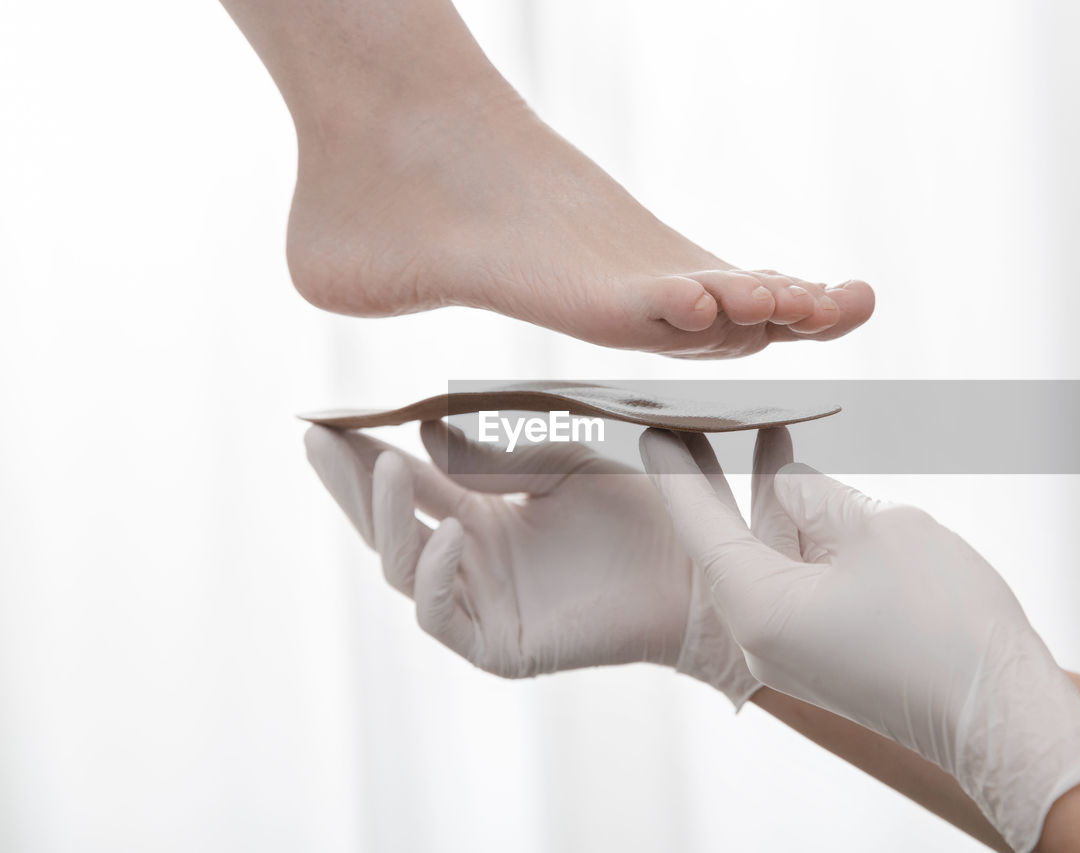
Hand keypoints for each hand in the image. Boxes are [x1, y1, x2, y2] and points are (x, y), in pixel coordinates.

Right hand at [304, 421, 757, 705]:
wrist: (701, 565)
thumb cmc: (644, 509)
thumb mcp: (564, 463)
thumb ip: (496, 456)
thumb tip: (420, 435)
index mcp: (482, 514)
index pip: (408, 481)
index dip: (368, 450)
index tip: (333, 412)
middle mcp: (470, 559)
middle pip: (387, 523)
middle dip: (349, 481)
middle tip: (318, 437)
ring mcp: (480, 604)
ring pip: (402, 566)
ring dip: (388, 518)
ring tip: (389, 465)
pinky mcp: (500, 645)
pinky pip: (442, 615)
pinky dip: (435, 577)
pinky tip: (450, 533)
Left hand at [640, 427, 1079, 852]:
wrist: (1003, 717)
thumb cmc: (944, 624)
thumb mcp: (878, 532)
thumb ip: (819, 499)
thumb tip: (790, 483)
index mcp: (758, 608)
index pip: (700, 525)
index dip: (677, 471)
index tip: (652, 428)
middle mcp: (760, 637)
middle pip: (727, 541)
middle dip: (718, 479)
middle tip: (695, 422)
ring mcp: (791, 651)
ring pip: (768, 558)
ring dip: (773, 500)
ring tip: (772, 432)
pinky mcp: (823, 656)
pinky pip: (796, 582)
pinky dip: (801, 535)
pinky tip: (812, 491)